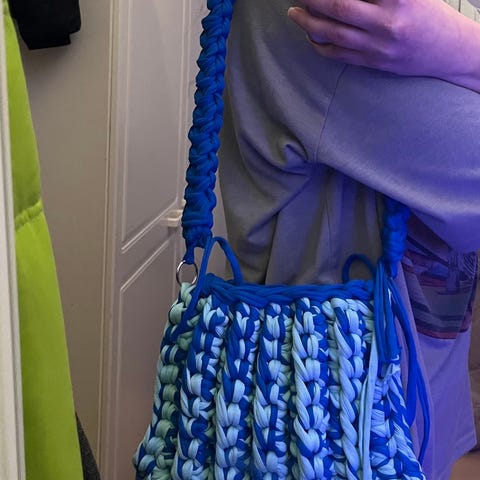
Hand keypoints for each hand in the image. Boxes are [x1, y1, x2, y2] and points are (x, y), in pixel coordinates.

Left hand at [288, 0, 479, 89]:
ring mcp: (377, 46)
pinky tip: (310, 36)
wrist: (447, 51)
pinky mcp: (372, 63)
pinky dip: (321, 46)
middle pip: (339, 7)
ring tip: (294, 13)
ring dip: (309, 23)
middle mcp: (385, 23)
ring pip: (334, 34)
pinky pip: (339, 55)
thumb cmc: (429, 14)